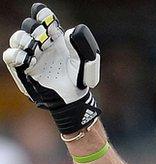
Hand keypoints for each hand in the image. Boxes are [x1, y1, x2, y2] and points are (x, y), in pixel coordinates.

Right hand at [3, 3, 100, 134]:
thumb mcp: (85, 61)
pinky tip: (30, 60)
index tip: (46, 18)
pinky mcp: (24, 69)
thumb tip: (68, 32)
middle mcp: (41, 45)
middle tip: (45, 38)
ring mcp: (31, 56)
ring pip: (17, 38)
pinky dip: (17, 55)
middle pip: (29, 26)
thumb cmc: (80, 79)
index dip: (42, 14)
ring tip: (37, 48)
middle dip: (35, 28)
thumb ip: (79, 45)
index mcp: (55, 39)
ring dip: (24, 39)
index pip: (44, 19)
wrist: (73, 98)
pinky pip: (10, 57)